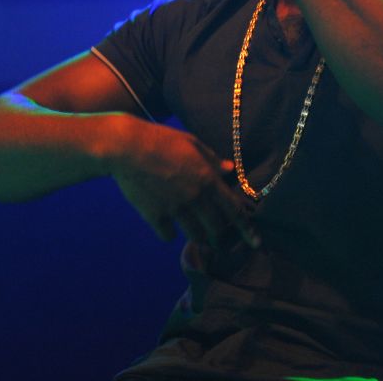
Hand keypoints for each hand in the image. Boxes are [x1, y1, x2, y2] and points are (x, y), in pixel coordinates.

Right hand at [109, 118, 259, 249]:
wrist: (126, 147)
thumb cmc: (160, 139)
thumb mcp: (190, 143)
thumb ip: (211, 159)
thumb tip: (229, 169)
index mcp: (207, 178)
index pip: (234, 209)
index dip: (247, 228)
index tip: (256, 243)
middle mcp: (195, 197)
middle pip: (216, 228)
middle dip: (219, 236)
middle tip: (217, 238)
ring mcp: (175, 208)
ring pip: (195, 235)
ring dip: (199, 238)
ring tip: (198, 237)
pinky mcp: (154, 215)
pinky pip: (168, 236)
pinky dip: (169, 233)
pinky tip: (166, 226)